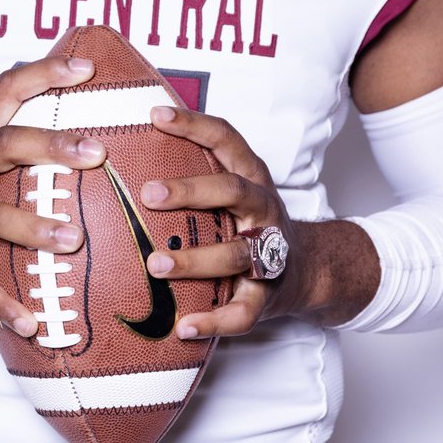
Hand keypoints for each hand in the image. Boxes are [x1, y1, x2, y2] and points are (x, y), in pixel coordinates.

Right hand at [0, 56, 106, 337]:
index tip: (86, 68)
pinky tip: (32, 321)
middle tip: (97, 153)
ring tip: (73, 239)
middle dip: (51, 146)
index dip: (44, 73)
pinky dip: (2, 302)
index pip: (6, 89)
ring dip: (32, 228)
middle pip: (5, 145)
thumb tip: (78, 113)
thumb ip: (10, 128)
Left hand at [138, 105, 315, 337]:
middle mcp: (263, 209)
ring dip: (194, 260)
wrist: (307, 269)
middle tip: (147, 193)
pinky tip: (183, 326)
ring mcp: (268, 253)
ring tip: (154, 264)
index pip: (226, 139)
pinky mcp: (267, 296)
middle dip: (191, 191)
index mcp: (251, 176)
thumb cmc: (250, 220)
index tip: (156, 115)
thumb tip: (135, 136)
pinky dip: (214, 321)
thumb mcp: (233, 185)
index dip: (194, 124)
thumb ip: (197, 165)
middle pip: (233, 191)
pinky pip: (243, 311)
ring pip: (236, 254)